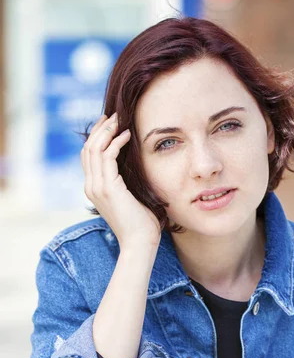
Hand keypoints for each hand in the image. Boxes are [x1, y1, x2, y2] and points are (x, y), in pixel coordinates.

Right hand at [81, 113, 161, 249]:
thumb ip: (128, 182)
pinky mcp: (108, 188)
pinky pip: (108, 156)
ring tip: (121, 120)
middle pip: (88, 148)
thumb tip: (137, 166)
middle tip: (115, 115)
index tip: (110, 123)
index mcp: (94, 189)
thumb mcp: (132, 198)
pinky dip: (116, 142)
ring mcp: (97, 187)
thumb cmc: (141, 224)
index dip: (97, 137)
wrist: (139, 243)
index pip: (89, 156)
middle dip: (101, 129)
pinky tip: (128, 136)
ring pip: (95, 149)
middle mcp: (91, 186)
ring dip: (108, 131)